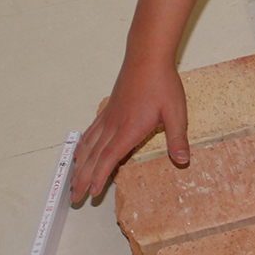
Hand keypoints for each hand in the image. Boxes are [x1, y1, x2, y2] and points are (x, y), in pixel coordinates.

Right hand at [69, 55, 186, 204]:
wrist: (148, 56)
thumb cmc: (163, 84)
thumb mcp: (176, 111)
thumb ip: (177, 138)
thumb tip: (183, 161)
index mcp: (129, 129)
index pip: (109, 159)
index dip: (100, 177)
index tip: (92, 193)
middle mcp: (114, 126)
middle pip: (94, 157)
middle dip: (83, 179)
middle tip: (74, 198)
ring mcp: (109, 117)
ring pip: (89, 146)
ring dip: (80, 166)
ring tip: (72, 182)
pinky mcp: (109, 109)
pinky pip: (91, 131)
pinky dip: (82, 145)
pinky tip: (78, 153)